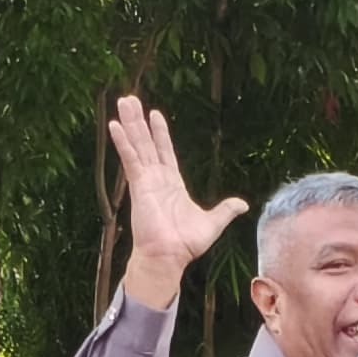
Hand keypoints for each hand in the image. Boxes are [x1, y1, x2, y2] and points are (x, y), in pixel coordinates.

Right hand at [109, 97, 247, 307]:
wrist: (169, 257)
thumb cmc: (186, 244)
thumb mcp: (212, 223)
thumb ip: (225, 210)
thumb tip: (242, 205)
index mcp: (172, 184)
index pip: (164, 151)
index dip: (159, 133)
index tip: (154, 114)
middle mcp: (156, 178)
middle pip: (146, 142)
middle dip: (138, 121)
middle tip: (129, 99)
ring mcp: (146, 180)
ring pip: (137, 145)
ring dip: (129, 124)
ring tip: (123, 101)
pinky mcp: (138, 185)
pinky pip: (130, 159)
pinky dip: (122, 142)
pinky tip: (115, 126)